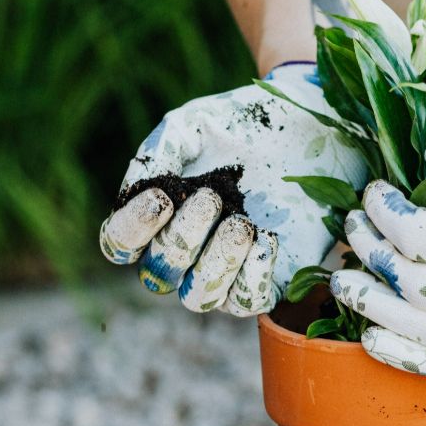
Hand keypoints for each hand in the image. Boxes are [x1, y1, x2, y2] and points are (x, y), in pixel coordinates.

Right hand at [100, 63, 366, 315]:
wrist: (306, 124)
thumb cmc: (242, 125)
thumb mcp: (196, 124)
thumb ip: (160, 150)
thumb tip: (136, 188)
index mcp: (158, 216)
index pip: (119, 244)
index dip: (131, 230)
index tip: (161, 197)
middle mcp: (185, 251)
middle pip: (159, 274)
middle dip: (182, 238)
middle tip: (211, 197)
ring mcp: (226, 269)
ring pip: (200, 298)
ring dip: (216, 263)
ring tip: (241, 223)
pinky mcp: (270, 276)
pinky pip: (248, 301)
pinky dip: (253, 275)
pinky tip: (267, 238)